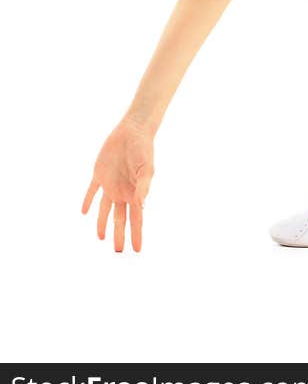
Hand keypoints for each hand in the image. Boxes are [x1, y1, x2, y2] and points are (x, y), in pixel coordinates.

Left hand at [81, 115, 154, 251]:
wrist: (133, 131)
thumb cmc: (143, 148)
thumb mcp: (147, 168)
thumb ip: (144, 186)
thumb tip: (141, 206)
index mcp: (136, 192)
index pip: (136, 219)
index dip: (136, 234)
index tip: (138, 249)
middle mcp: (123, 191)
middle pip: (120, 219)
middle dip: (120, 235)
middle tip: (119, 252)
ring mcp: (111, 184)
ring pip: (105, 209)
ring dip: (103, 223)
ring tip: (101, 238)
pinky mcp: (100, 174)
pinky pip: (92, 191)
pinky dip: (88, 201)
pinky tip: (84, 212)